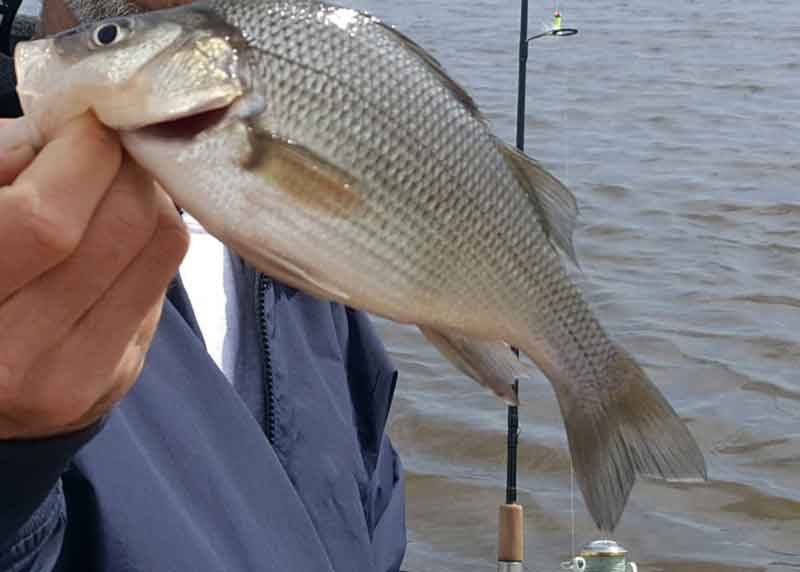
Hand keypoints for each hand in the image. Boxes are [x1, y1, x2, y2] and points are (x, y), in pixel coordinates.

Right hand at [0, 114, 188, 438]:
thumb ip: (5, 159)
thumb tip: (84, 127)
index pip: (47, 221)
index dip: (84, 153)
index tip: (86, 122)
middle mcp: (10, 358)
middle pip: (123, 227)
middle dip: (127, 166)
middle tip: (110, 146)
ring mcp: (71, 378)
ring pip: (160, 246)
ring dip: (150, 194)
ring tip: (115, 181)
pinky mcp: (115, 378)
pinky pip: (164, 277)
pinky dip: (153, 236)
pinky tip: (120, 230)